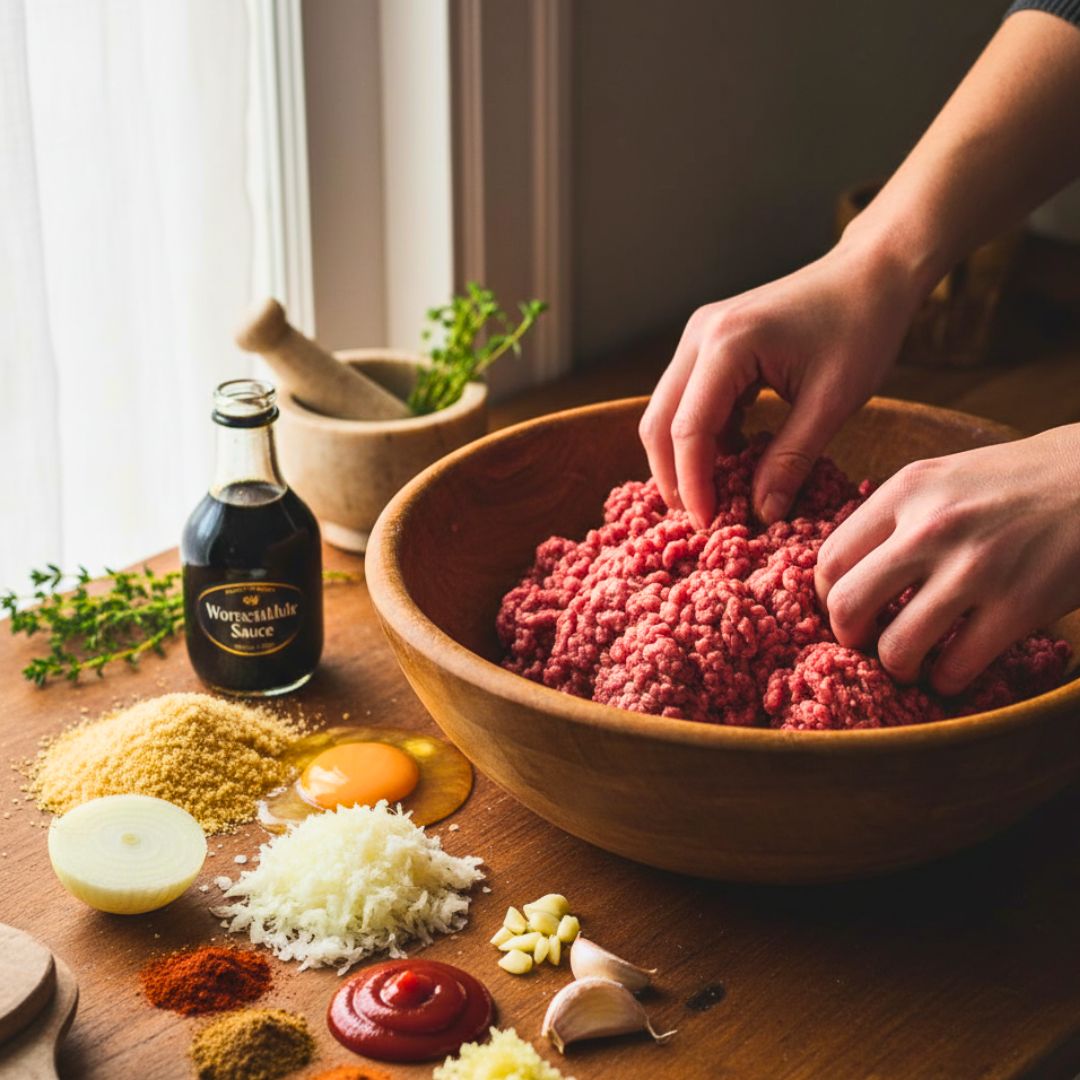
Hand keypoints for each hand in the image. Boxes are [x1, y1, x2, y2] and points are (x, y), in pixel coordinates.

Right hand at [639, 239, 920, 528]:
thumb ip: (791, 460)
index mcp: (727, 344)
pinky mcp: (708, 342)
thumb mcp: (832, 402)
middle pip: (659, 422)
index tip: (709, 525)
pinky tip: (731, 460)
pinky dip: (700, 436)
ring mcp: (699, 335)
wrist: (873, 273)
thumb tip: (762, 513)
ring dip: (683, 458)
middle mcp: (700, 335)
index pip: (688, 430)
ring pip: (665, 411)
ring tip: (715, 496)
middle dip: (674, 476)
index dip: (693, 484)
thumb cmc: (862, 327)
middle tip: (702, 519)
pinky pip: (686, 399)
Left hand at [815, 425, 1079, 692]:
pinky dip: (945, 680)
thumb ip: (894, 518)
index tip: (846, 609)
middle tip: (866, 643)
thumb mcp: (942, 478)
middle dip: (848, 637)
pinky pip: (955, 668)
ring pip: (897, 648)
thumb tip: (844, 573)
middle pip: (847, 605)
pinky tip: (951, 672)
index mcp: (906, 491)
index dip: (828, 596)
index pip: (830, 559)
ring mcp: (975, 569)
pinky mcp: (1018, 606)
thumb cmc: (1013, 483)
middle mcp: (931, 527)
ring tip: (909, 663)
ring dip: (897, 667)